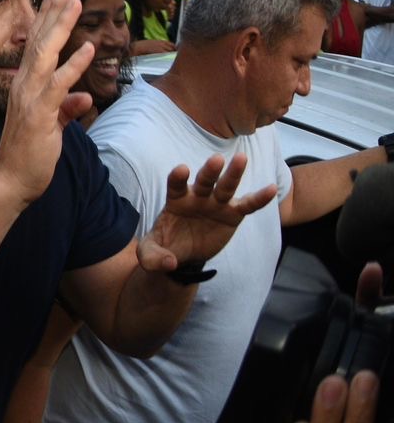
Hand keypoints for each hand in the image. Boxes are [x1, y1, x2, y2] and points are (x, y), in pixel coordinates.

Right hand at [0, 0, 92, 206]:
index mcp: (25, 84)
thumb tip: (83, 96)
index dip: (48, 17)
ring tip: (75, 1)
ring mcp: (30, 97)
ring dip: (61, 26)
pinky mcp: (40, 114)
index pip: (37, 43)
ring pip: (46, 53)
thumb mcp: (51, 126)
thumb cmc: (28, 155)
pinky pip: (58, 84)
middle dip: (55, 10)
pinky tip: (87, 47)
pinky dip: (73, 65)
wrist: (10, 181)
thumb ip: (66, 108)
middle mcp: (24, 84)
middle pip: (40, 39)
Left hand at [138, 155, 277, 274]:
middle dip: (209, 171)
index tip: (182, 170)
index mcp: (175, 200)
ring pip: (226, 187)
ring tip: (241, 159)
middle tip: (216, 159)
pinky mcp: (232, 214)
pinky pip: (247, 205)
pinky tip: (271, 188)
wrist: (182, 255)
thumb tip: (169, 263)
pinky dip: (259, 198)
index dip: (178, 177)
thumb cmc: (165, 246)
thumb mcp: (150, 253)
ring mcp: (216, 204)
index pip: (176, 185)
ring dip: (233, 174)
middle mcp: (197, 197)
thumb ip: (151, 257)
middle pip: (204, 181)